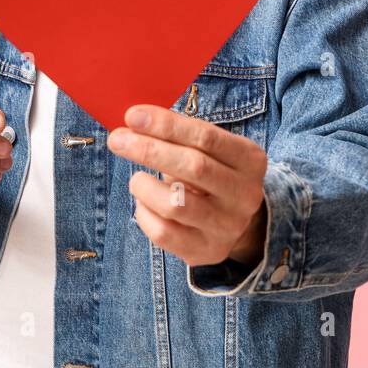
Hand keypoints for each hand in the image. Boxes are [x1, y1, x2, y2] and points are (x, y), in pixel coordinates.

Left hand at [107, 104, 268, 267]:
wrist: (232, 221)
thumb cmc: (211, 174)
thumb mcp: (208, 151)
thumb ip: (179, 135)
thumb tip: (134, 121)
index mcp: (250, 160)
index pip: (206, 137)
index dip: (166, 124)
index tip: (133, 116)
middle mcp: (245, 194)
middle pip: (193, 167)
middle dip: (149, 149)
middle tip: (117, 139)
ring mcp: (228, 227)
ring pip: (175, 204)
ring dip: (144, 186)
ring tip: (137, 179)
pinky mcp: (207, 251)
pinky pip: (163, 233)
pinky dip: (144, 213)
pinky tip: (144, 203)